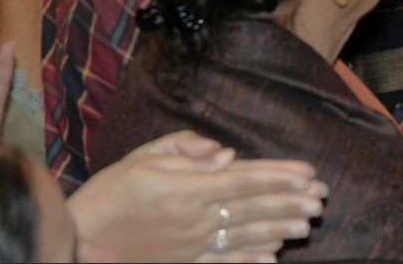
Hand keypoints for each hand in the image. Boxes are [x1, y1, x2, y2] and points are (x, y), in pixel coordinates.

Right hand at [69, 130, 325, 263]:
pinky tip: (272, 256)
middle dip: (290, 202)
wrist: (82, 239)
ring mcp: (192, 248)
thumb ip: (186, 150)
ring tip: (307, 223)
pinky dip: (251, 260)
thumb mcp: (144, 157)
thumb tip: (225, 154)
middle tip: (320, 198)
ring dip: (279, 228)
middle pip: (253, 209)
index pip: (245, 180)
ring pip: (245, 237)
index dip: (279, 176)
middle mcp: (196, 221)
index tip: (307, 172)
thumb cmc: (111, 193)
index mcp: (188, 190)